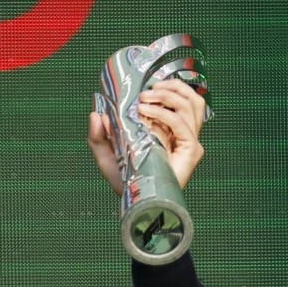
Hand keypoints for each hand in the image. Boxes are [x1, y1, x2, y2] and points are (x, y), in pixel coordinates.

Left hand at [88, 79, 207, 194]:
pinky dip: (164, 113)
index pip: (180, 99)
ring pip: (192, 104)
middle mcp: (182, 134)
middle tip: (145, 90)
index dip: (168, 86)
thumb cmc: (126, 181)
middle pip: (191, 97)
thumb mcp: (106, 155)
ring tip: (146, 97)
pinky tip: (146, 112)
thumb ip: (98, 136)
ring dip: (168, 94)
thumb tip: (95, 115)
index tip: (145, 84)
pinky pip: (182, 124)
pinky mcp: (191, 151)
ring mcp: (189, 142)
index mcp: (169, 130)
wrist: (134, 202)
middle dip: (170, 86)